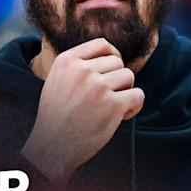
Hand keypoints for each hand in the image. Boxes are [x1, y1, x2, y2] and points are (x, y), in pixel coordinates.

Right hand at [21, 38, 144, 184]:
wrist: (52, 147)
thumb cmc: (57, 116)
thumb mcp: (58, 80)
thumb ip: (78, 65)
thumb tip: (110, 55)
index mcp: (67, 61)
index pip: (102, 44)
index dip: (113, 55)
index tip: (113, 70)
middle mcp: (82, 71)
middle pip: (117, 62)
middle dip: (117, 79)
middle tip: (108, 97)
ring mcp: (98, 87)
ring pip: (129, 77)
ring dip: (126, 91)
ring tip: (113, 107)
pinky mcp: (112, 106)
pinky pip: (138, 95)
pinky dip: (134, 106)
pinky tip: (122, 116)